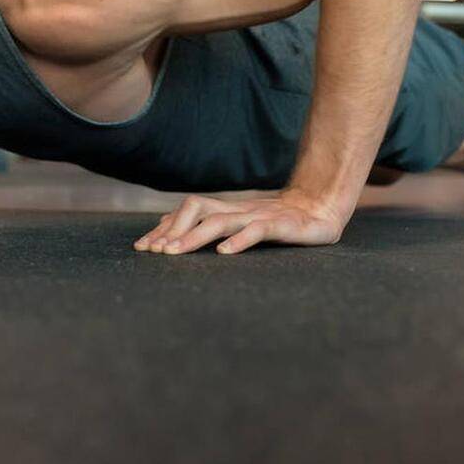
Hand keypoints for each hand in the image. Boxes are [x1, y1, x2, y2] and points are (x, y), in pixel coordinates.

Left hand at [133, 189, 347, 255]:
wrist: (321, 209)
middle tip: (155, 253)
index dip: (164, 228)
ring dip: (195, 237)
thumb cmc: (278, 220)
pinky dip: (239, 241)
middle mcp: (238, 209)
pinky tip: (225, 253)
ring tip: (176, 252)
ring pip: (221, 220)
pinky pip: (257, 230)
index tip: (142, 248)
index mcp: (227, 210)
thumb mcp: (240, 223)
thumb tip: (168, 228)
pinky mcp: (282, 224)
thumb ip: (208, 224)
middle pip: (197, 209)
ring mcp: (258, 215)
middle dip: (173, 229)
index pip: (188, 211)